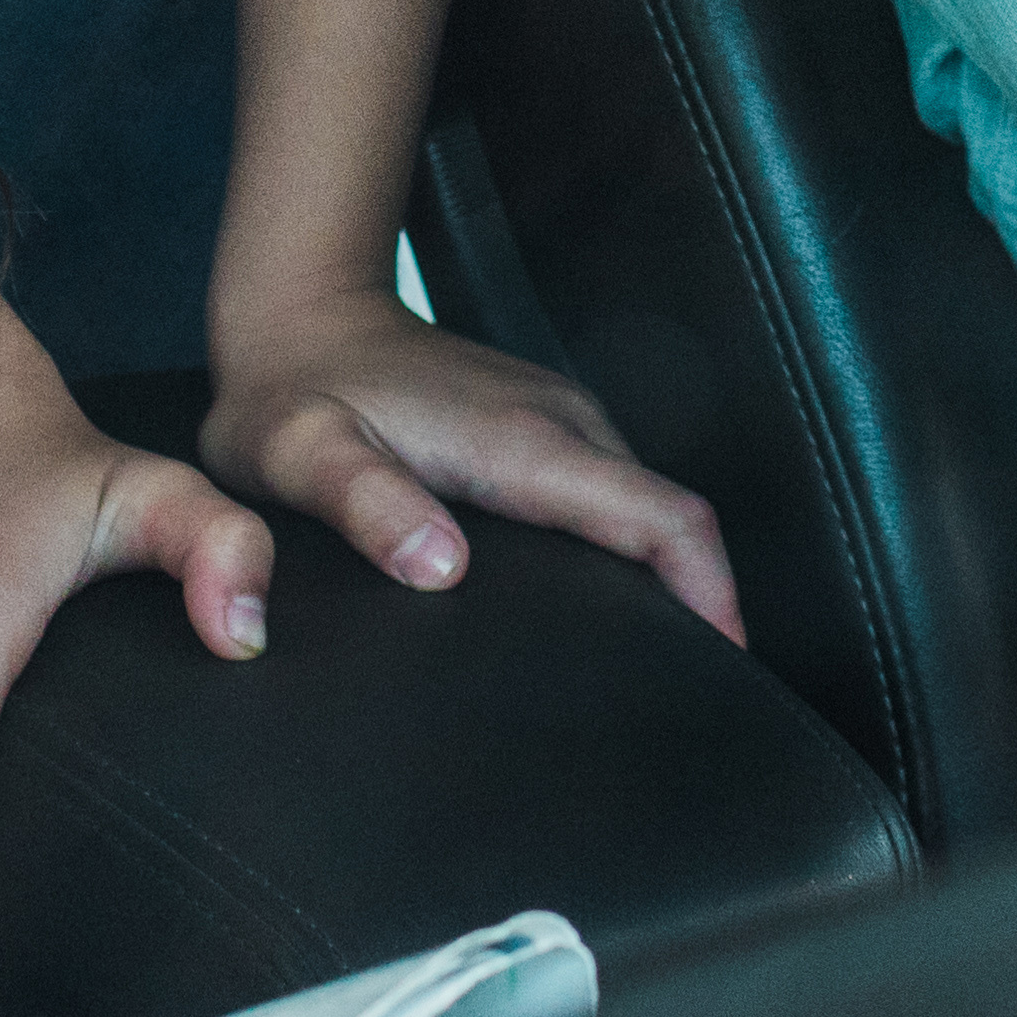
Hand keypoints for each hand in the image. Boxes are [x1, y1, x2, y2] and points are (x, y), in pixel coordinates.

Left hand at [200, 292, 743, 644]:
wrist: (297, 314)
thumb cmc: (291, 391)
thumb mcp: (296, 452)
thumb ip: (365, 502)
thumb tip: (441, 567)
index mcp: (524, 440)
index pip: (662, 516)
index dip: (711, 594)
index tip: (725, 667)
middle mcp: (561, 423)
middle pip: (670, 522)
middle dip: (699, 607)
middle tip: (684, 703)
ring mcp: (557, 420)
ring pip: (647, 510)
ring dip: (666, 583)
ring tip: (650, 672)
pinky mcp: (542, 428)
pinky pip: (613, 498)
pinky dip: (629, 557)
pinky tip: (599, 610)